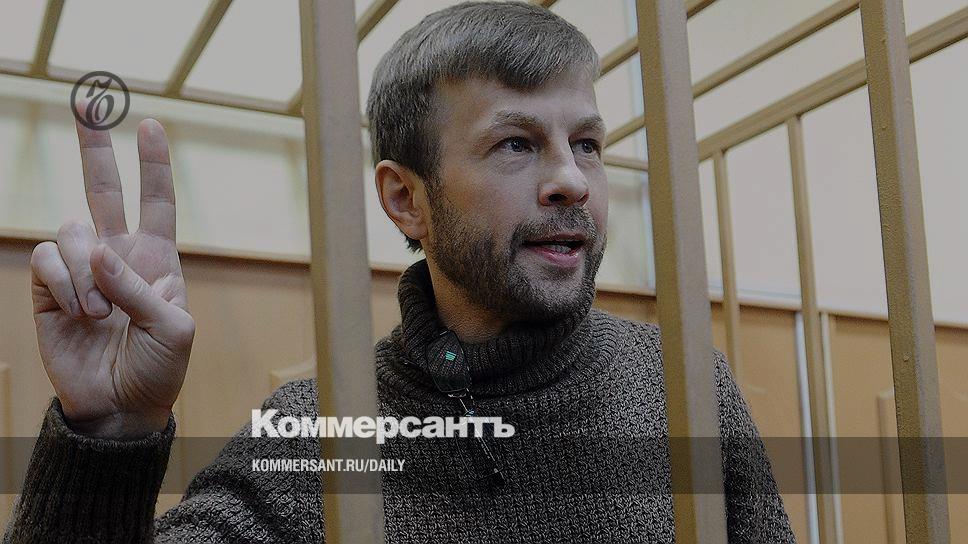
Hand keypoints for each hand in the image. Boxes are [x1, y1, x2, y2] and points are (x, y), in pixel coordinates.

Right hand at [29, 104, 193, 438]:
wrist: (121, 407)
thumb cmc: (159, 369)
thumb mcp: (174, 330)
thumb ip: (140, 288)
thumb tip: (99, 250)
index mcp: (156, 260)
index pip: (156, 202)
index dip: (153, 166)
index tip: (150, 125)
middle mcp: (117, 256)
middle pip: (102, 191)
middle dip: (95, 149)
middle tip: (87, 105)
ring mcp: (81, 272)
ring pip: (71, 228)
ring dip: (86, 269)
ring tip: (100, 313)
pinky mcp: (47, 291)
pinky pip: (47, 260)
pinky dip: (65, 283)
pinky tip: (79, 312)